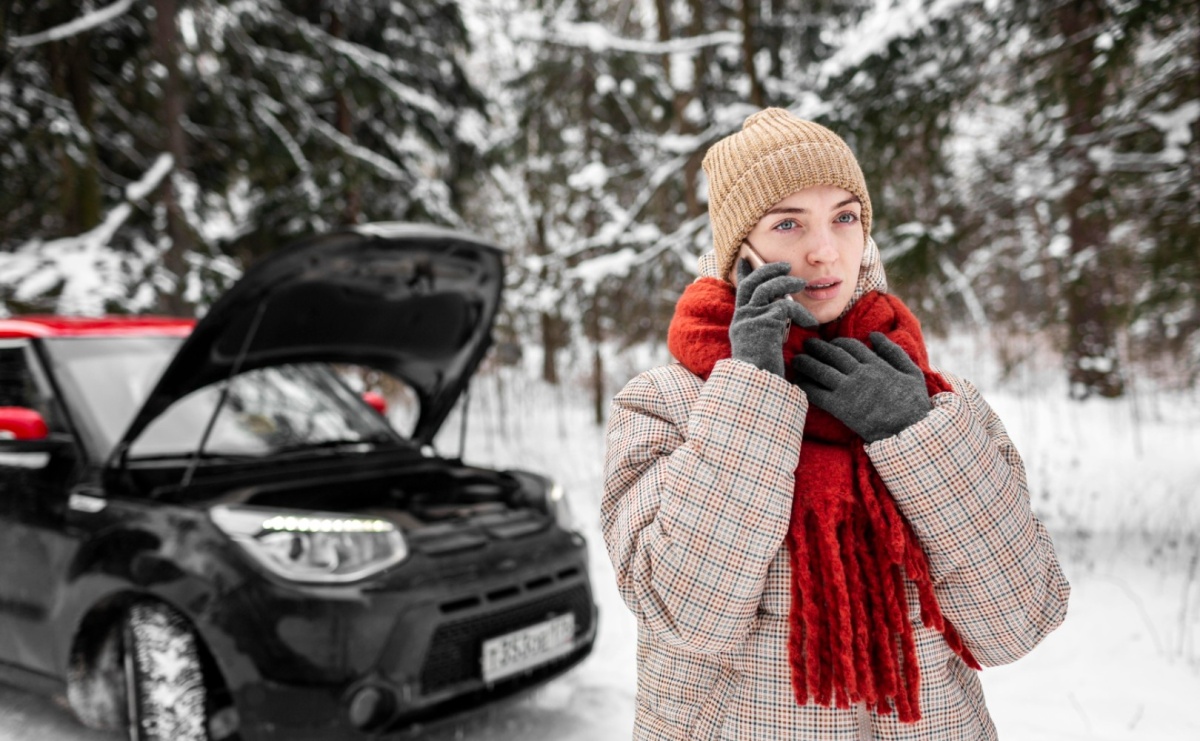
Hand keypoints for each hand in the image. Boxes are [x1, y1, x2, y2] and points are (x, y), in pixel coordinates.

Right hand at [729, 259, 817, 376]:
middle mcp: (742, 318)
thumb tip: (780, 313)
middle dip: (767, 270)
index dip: (744, 273)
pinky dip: (800, 312)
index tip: (746, 259)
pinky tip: (810, 323)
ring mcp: (751, 320)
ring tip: (801, 283)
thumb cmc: (765, 371)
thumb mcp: (763, 344)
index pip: (740, 291)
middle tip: (785, 266)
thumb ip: (767, 326)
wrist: (758, 386)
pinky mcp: (764, 325)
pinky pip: (784, 307)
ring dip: (785, 282)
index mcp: (741, 322)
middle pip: (751, 283)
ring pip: (766, 289)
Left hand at [791, 332, 931, 441]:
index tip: (831, 343)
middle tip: (806, 344)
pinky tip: (797, 383)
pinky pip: (817, 393)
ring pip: (821, 371)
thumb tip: (874, 335)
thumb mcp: (911, 373)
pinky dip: (805, 386)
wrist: (910, 431)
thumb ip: (893, 352)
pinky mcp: (840, 407)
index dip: (838, 343)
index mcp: (876, 364)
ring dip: (806, 363)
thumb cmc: (914, 404)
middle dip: (817, 348)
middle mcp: (860, 373)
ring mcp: (849, 390)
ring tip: (796, 360)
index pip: (851, 346)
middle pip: (832, 355)